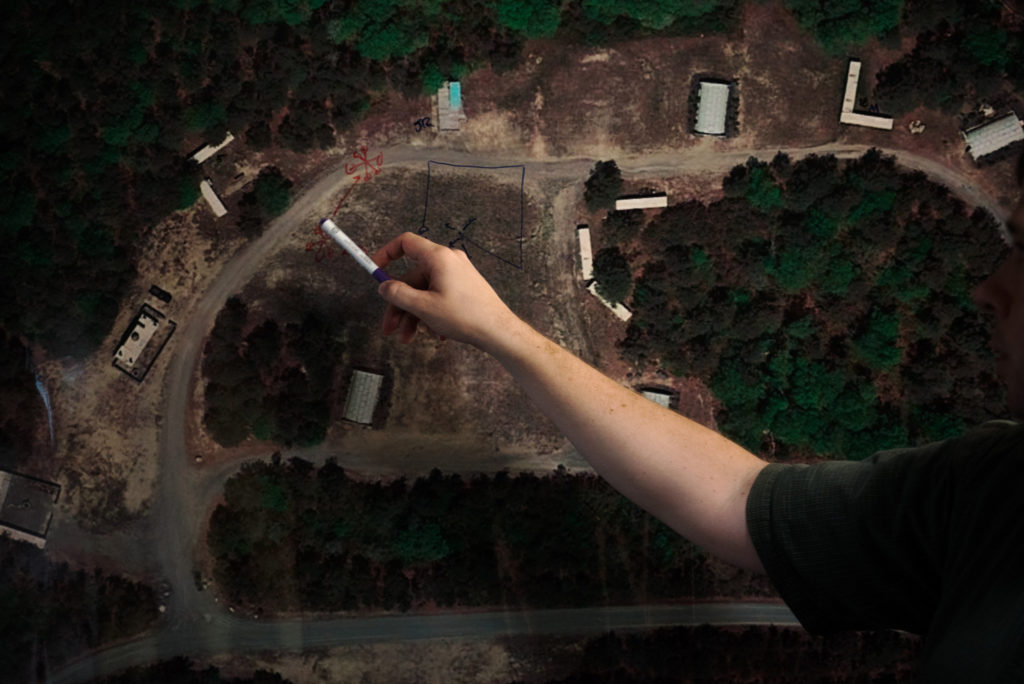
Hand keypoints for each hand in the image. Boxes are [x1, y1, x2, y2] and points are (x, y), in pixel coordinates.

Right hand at [372, 232, 516, 347]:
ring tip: (409, 338)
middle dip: (399, 304)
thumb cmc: (464, 316)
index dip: (386, 253)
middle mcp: (448, 261)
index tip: (375, 270)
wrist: (498, 331)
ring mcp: (458, 274)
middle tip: (389, 328)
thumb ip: (399, 294)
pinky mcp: (464, 287)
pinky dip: (431, 313)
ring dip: (414, 314)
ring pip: (425, 291)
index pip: (406, 242)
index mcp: (438, 258)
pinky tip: (435, 334)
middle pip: (413, 277)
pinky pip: (439, 296)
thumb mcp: (424, 307)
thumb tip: (383, 286)